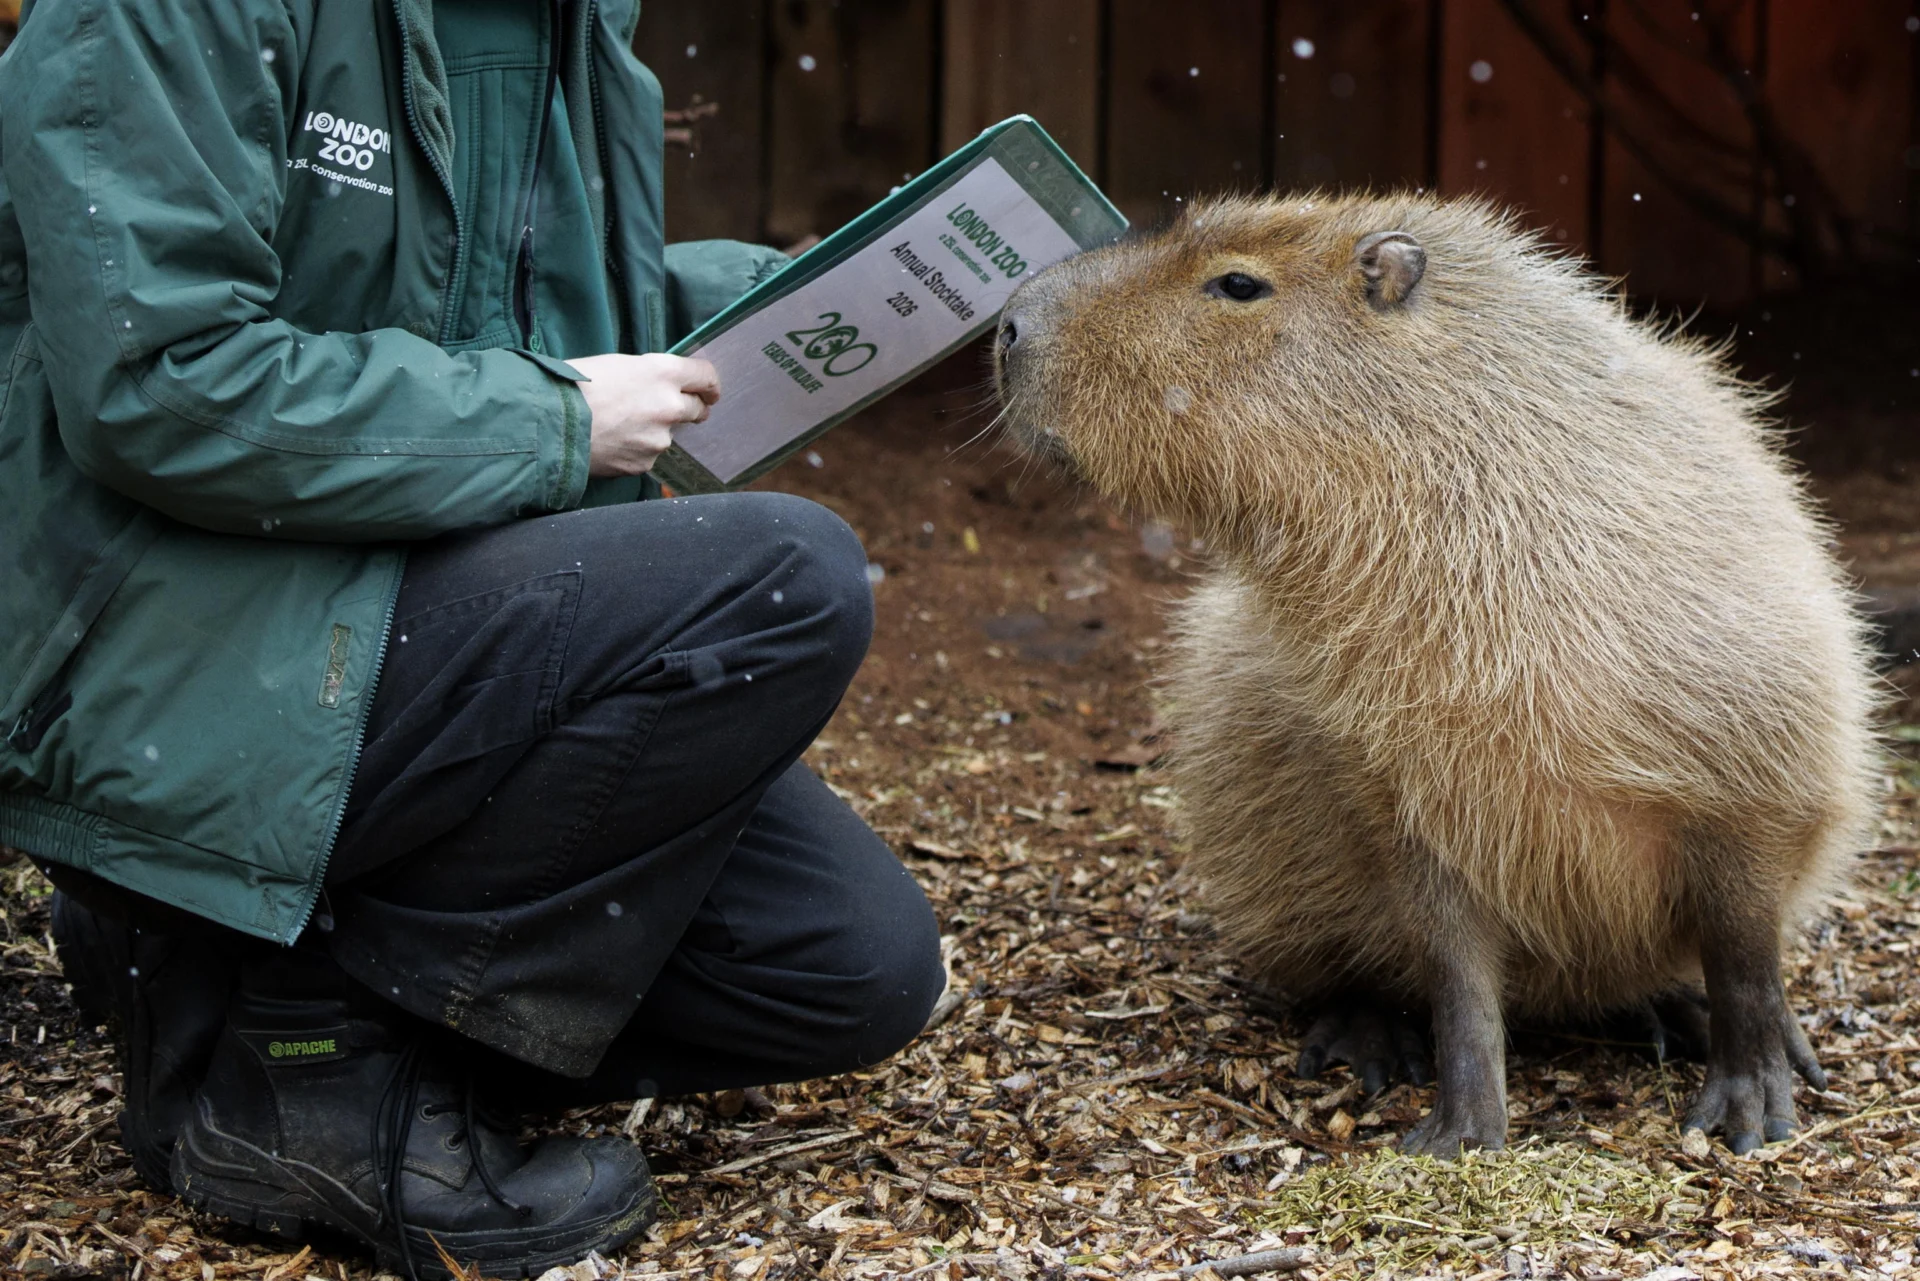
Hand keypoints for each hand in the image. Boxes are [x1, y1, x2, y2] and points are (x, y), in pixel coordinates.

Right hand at [570, 353, 720, 476]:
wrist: (548, 424)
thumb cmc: (573, 385)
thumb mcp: (616, 365)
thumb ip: (647, 376)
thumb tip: (657, 385)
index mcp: (663, 373)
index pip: (706, 376)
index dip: (709, 384)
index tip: (708, 391)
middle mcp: (669, 405)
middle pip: (697, 409)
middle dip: (690, 409)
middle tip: (672, 409)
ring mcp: (659, 439)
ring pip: (667, 435)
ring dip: (653, 431)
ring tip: (617, 425)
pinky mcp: (645, 463)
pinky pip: (647, 455)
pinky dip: (635, 450)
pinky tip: (611, 442)